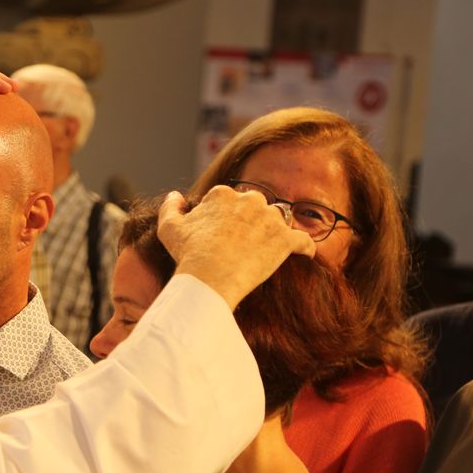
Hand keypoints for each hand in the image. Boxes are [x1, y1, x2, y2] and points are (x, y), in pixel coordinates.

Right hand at [158, 186, 315, 309]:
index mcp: (223, 194)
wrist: (209, 278)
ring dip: (274, 232)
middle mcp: (250, 200)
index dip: (222, 218)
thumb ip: (170, 206)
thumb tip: (175, 196)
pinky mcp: (286, 240)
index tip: (218, 235)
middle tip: (241, 244)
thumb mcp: (169, 228)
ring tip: (265, 251)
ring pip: (278, 221)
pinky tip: (302, 255)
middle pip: (254, 207)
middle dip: (250, 221)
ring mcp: (270, 219)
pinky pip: (303, 241)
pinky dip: (303, 248)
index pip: (227, 201)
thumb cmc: (188, 254)